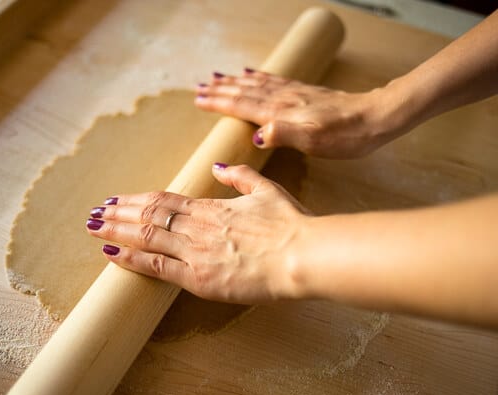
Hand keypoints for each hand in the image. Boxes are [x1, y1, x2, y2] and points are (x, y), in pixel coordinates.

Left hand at [85, 164, 310, 303]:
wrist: (301, 256)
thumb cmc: (289, 224)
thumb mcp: (266, 191)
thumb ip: (240, 176)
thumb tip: (218, 167)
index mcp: (210, 207)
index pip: (163, 200)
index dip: (136, 200)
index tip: (116, 199)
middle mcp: (196, 227)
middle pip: (147, 216)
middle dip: (118, 214)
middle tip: (94, 212)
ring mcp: (194, 253)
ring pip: (145, 237)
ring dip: (116, 231)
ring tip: (92, 227)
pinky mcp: (198, 279)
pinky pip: (156, 268)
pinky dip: (131, 259)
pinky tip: (111, 253)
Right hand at [195, 69, 400, 158]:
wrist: (375, 117)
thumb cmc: (345, 136)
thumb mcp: (315, 142)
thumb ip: (284, 134)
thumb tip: (257, 136)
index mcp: (281, 112)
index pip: (242, 105)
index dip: (219, 102)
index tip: (199, 99)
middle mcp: (284, 99)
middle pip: (245, 92)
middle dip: (220, 90)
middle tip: (199, 88)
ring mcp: (294, 94)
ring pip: (256, 84)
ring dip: (234, 82)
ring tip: (217, 77)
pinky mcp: (304, 93)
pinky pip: (274, 81)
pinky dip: (258, 76)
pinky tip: (252, 73)